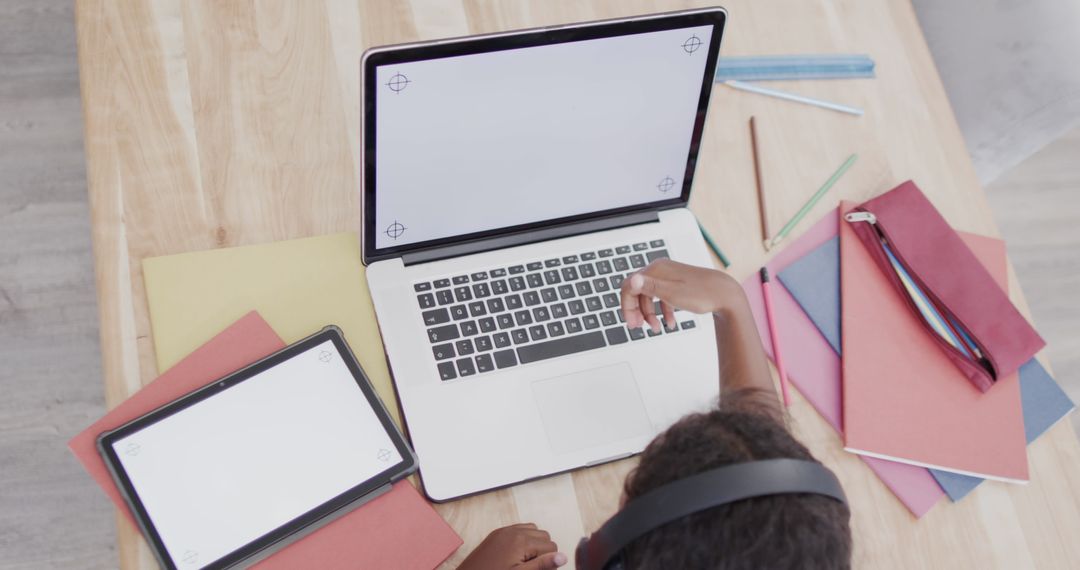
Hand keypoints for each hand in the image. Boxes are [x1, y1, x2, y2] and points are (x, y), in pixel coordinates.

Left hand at [457, 523, 567, 569]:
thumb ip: (542, 565)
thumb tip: (564, 557)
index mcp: (521, 541)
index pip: (551, 547)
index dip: (549, 563)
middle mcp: (514, 531)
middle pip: (544, 536)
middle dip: (543, 552)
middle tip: (532, 568)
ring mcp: (504, 531)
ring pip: (533, 531)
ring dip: (535, 545)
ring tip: (525, 563)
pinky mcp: (497, 534)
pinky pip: (519, 529)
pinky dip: (523, 539)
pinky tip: (516, 556)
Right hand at [620, 259, 738, 330]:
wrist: (725, 294)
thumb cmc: (701, 294)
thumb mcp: (672, 294)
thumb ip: (650, 287)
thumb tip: (632, 280)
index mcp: (656, 270)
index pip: (629, 286)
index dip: (627, 305)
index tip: (631, 322)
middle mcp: (660, 270)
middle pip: (637, 291)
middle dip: (636, 311)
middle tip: (637, 327)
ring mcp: (668, 276)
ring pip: (649, 296)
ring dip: (650, 314)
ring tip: (657, 328)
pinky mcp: (676, 283)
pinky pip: (662, 297)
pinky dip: (663, 311)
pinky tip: (670, 323)